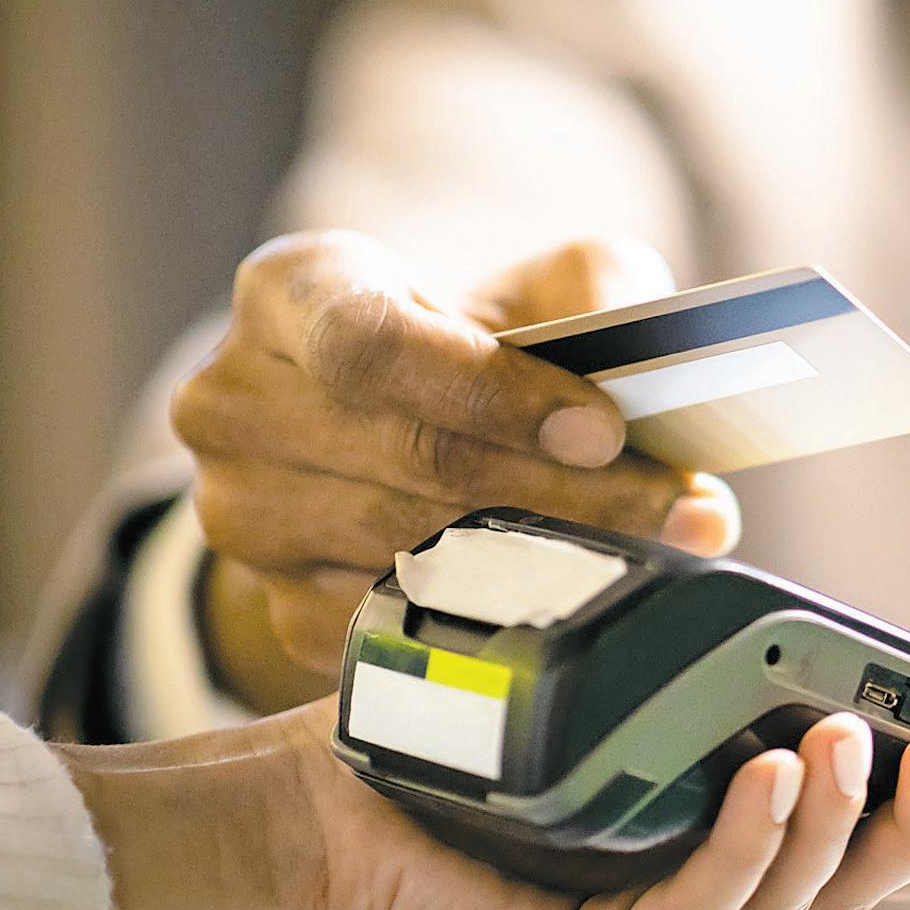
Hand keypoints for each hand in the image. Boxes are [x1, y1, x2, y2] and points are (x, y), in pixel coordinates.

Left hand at [58, 699, 909, 909]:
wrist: (284, 813)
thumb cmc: (422, 735)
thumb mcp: (582, 678)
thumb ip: (670, 655)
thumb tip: (740, 555)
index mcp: (703, 847)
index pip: (864, 858)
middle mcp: (690, 908)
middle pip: (859, 889)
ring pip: (796, 905)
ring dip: (849, 824)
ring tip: (877, 742)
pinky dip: (753, 847)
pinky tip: (780, 774)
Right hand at [173, 231, 740, 712]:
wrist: (390, 423)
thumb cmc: (473, 342)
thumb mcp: (537, 284)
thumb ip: (598, 291)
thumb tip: (653, 358)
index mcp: (287, 291)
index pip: (369, 345)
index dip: (491, 394)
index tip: (605, 429)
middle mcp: (232, 399)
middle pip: (406, 460)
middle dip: (560, 490)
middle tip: (676, 506)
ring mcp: (240, 513)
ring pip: (405, 552)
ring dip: (546, 559)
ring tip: (651, 549)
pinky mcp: (273, 604)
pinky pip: (392, 624)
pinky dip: (494, 618)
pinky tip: (570, 596)